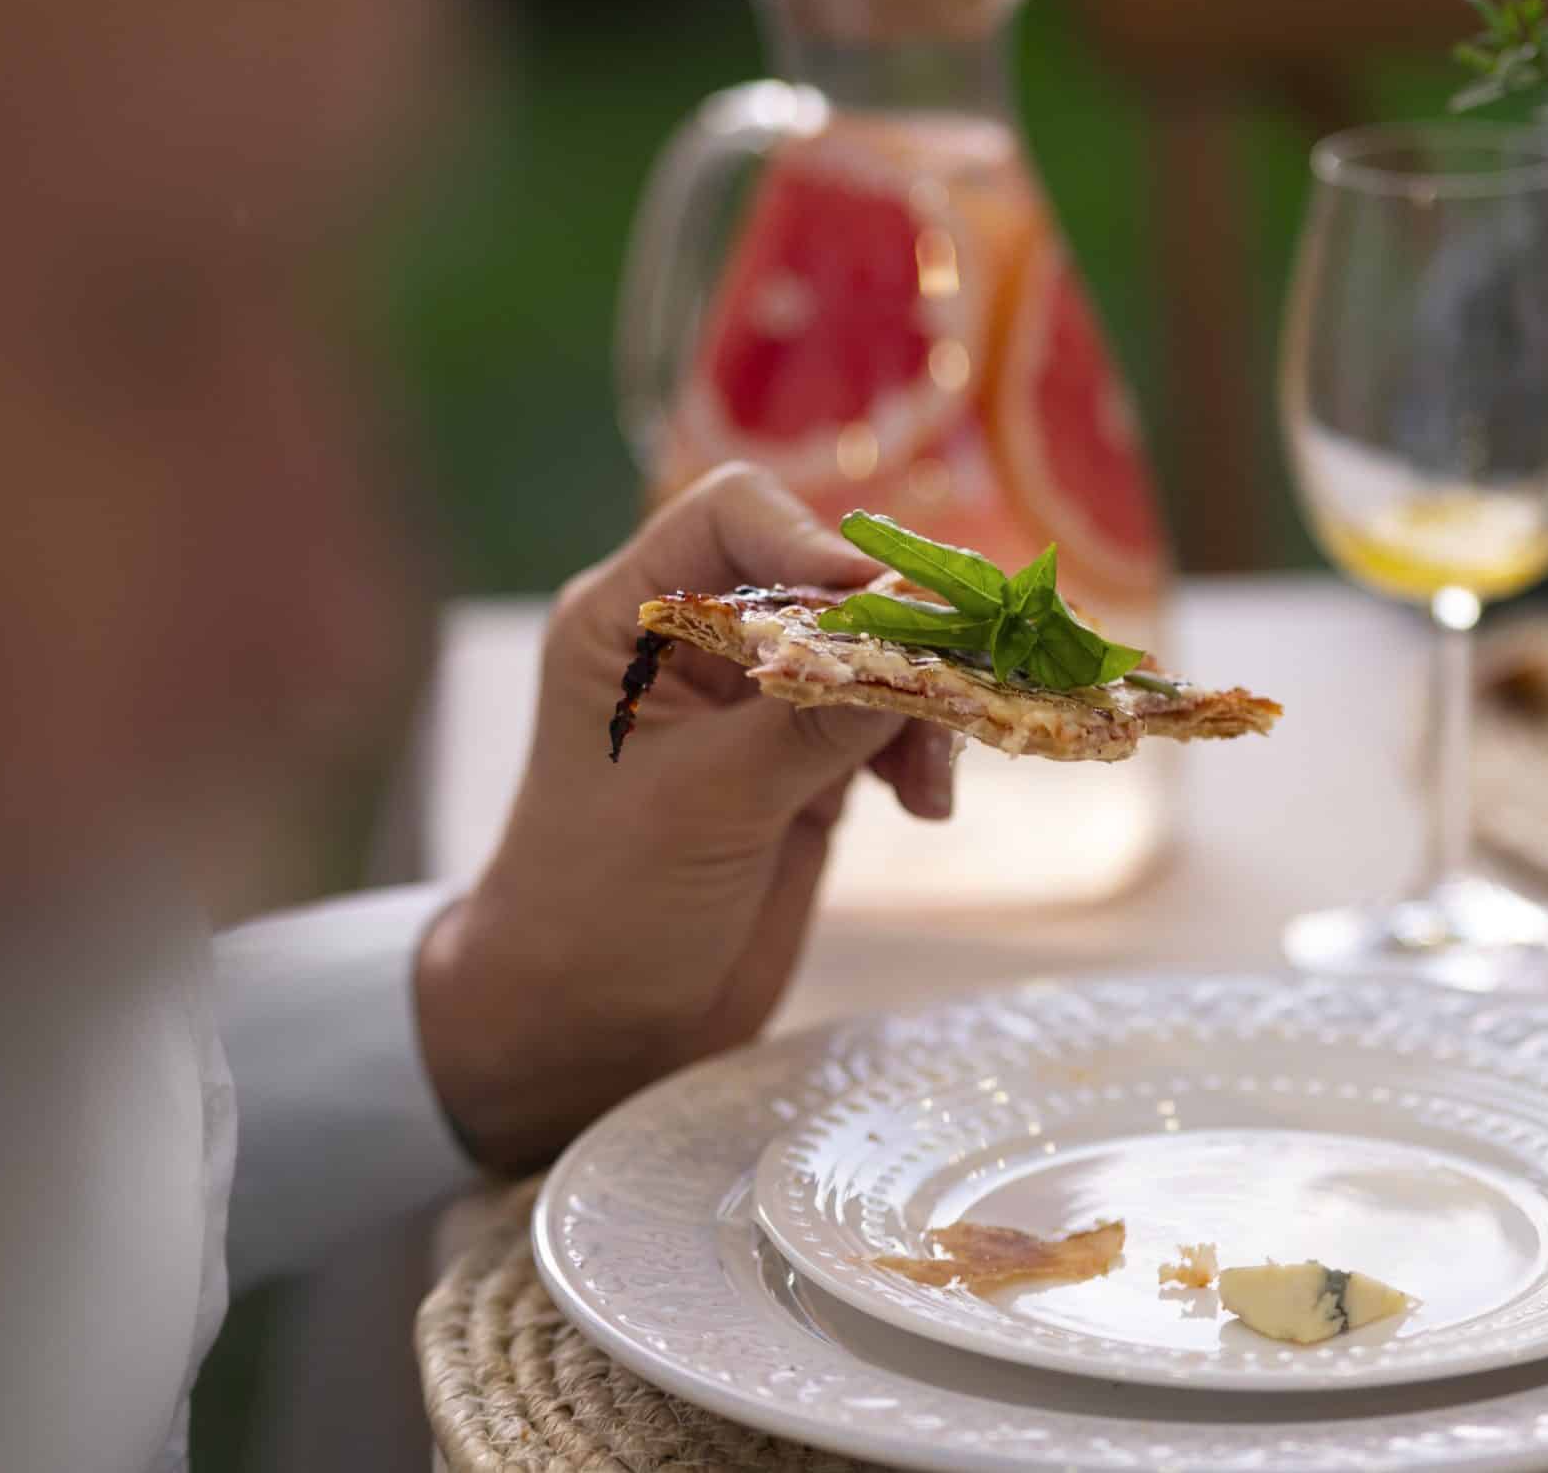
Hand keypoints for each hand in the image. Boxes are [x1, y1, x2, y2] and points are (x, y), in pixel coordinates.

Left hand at [412, 464, 956, 1171]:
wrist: (592, 1029)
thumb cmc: (602, 906)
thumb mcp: (707, 805)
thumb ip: (811, 722)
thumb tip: (921, 650)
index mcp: (628, 619)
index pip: (734, 518)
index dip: (815, 544)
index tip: (884, 606)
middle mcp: (694, 644)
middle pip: (822, 580)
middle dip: (894, 631)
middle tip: (955, 686)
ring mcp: (752, 706)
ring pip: (869, 652)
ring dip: (919, 700)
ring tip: (931, 782)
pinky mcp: (801, 765)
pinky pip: (885, 720)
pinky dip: (918, 749)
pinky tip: (925, 805)